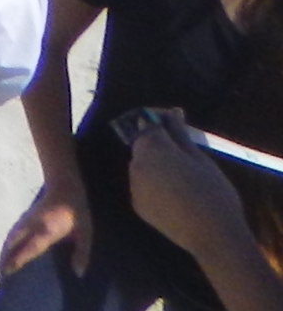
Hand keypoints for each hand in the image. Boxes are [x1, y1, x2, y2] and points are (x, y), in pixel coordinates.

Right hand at [0, 185, 89, 277]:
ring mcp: (27, 220)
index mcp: (46, 230)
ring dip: (4, 250)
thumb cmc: (76, 211)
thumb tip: (78, 273)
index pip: (30, 248)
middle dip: (5, 257)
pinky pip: (13, 232)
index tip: (9, 272)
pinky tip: (8, 248)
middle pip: (13, 243)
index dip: (18, 260)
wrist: (64, 187)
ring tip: (1, 263)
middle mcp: (32, 225)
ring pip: (11, 236)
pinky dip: (8, 242)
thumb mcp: (85, 233)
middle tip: (0, 273)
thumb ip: (82, 253)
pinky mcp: (26, 217)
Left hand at [126, 110, 256, 257]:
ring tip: (182, 178)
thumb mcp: (201, 159)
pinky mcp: (136, 205)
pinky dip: (154, 185)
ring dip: (156, 165)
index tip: (175, 121)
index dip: (160, 119)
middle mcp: (136, 163)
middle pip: (143, 145)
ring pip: (142, 166)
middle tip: (184, 154)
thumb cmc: (213, 193)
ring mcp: (133, 185)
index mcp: (152, 147)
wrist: (213, 236)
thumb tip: (172, 112)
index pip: (148, 122)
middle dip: (159, 145)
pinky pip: (142, 186)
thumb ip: (180, 134)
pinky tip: (175, 195)